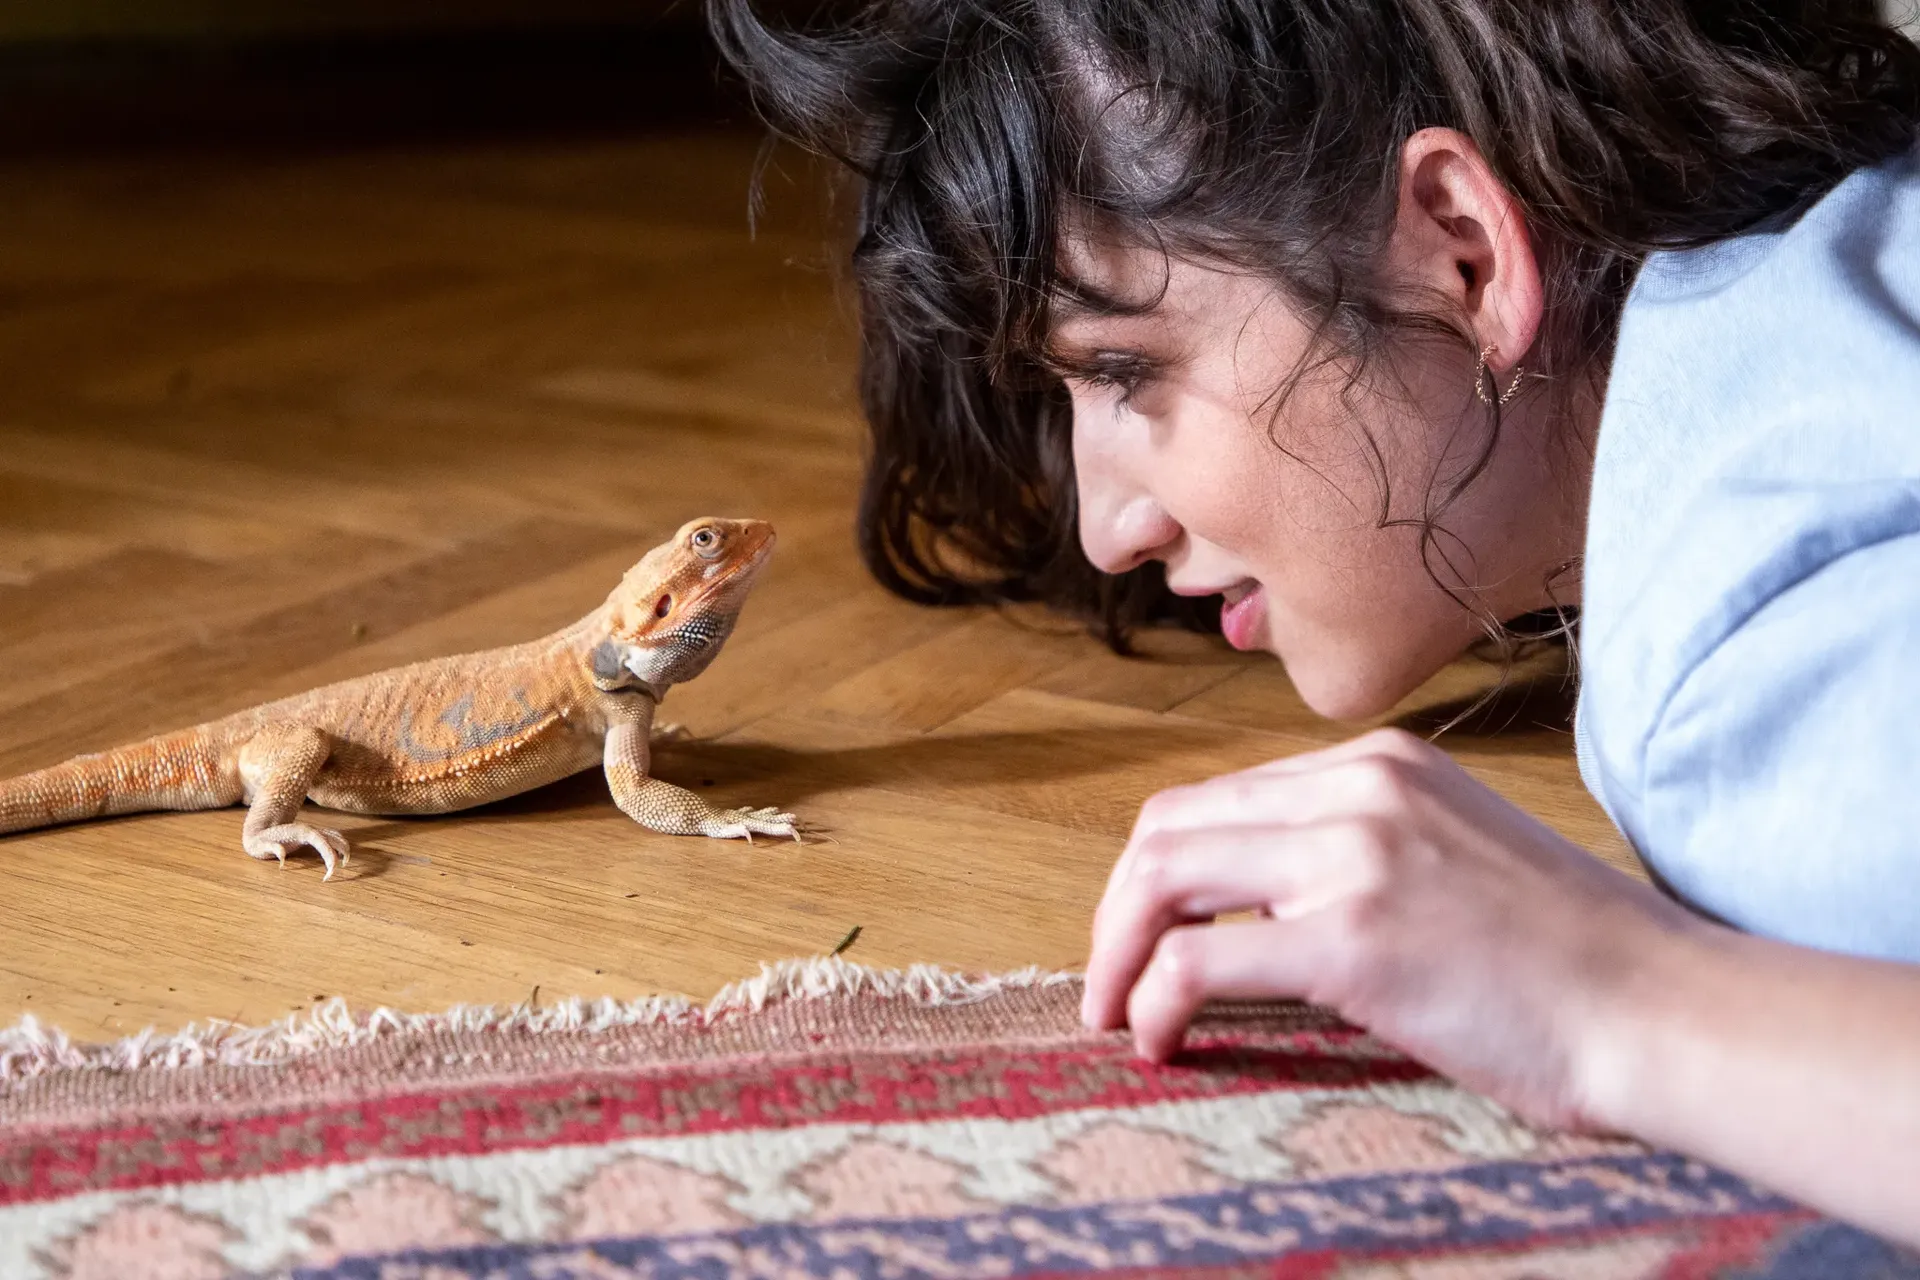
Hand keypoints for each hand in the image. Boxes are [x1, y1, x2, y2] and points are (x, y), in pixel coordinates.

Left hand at [1082, 728, 1700, 1128]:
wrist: (1665, 1007)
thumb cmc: (1570, 956)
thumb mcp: (1455, 854)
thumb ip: (1359, 851)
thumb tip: (1252, 906)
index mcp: (1380, 762)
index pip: (1218, 798)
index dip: (1157, 874)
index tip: (1141, 937)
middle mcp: (1359, 787)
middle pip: (1170, 828)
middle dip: (1116, 911)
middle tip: (1108, 983)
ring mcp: (1355, 855)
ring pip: (1162, 878)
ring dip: (1116, 952)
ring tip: (1116, 1013)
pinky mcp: (1354, 938)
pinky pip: (1197, 961)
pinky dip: (1154, 1000)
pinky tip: (1161, 1041)